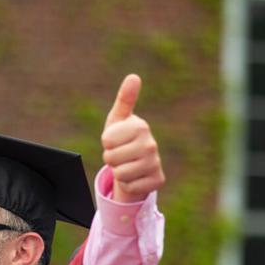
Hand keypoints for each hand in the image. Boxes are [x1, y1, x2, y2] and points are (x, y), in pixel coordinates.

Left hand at [101, 74, 164, 202]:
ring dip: (119, 172)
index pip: (106, 140)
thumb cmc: (123, 138)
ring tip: (127, 164)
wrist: (136, 163)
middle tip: (121, 154)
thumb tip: (134, 76)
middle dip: (111, 159)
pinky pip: (130, 187)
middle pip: (111, 158)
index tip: (116, 140)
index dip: (106, 143)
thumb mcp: (118, 119)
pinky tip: (136, 177)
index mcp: (140, 126)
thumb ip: (124, 99)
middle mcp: (151, 144)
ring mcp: (156, 163)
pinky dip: (128, 185)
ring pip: (120, 174)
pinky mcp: (158, 181)